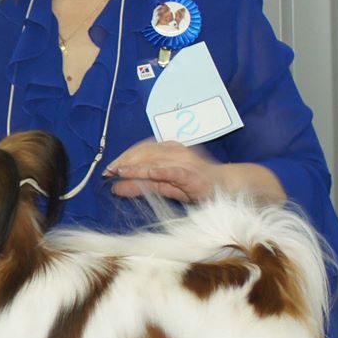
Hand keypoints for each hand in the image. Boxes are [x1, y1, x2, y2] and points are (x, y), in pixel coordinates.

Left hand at [104, 139, 286, 203]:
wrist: (228, 188)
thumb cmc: (196, 185)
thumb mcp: (164, 186)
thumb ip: (141, 185)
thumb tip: (115, 188)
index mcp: (170, 149)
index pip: (141, 149)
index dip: (124, 157)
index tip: (109, 168)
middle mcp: (176, 151)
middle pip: (145, 153)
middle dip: (125, 161)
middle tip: (108, 171)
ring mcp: (185, 161)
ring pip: (155, 160)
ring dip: (135, 166)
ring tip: (119, 172)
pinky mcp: (192, 174)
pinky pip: (172, 170)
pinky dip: (158, 170)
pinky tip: (146, 173)